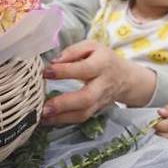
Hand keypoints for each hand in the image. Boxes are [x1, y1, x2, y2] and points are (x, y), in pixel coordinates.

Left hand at [41, 40, 155, 124]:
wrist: (125, 78)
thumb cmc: (103, 59)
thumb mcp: (91, 46)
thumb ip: (73, 51)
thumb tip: (54, 61)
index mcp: (102, 64)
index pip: (84, 69)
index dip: (64, 71)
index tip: (46, 72)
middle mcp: (102, 85)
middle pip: (86, 98)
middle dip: (63, 103)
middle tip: (44, 106)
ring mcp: (99, 100)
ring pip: (83, 113)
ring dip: (61, 117)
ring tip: (42, 116)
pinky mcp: (95, 110)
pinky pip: (80, 118)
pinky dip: (63, 121)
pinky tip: (48, 120)